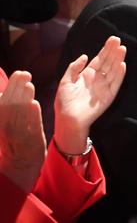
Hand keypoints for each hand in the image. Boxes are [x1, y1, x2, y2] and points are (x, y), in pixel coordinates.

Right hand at [0, 70, 45, 191]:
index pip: (2, 102)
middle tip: (25, 74)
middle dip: (17, 88)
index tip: (18, 72)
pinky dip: (32, 116)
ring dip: (23, 99)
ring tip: (29, 85)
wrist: (22, 162)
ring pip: (19, 115)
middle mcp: (4, 129)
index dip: (10, 87)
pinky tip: (34, 103)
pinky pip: (31, 128)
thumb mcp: (4, 122)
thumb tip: (2, 90)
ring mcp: (17, 137)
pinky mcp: (32, 142)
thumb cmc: (13, 137)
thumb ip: (4, 106)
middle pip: (9, 106)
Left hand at [53, 36, 126, 154]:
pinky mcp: (109, 95)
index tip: (112, 39)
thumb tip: (84, 56)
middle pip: (108, 62)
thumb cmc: (64, 103)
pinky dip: (120, 74)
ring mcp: (104, 87)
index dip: (105, 50)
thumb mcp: (65, 81)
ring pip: (113, 70)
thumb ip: (74, 68)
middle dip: (113, 51)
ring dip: (118, 59)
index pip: (100, 59)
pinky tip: (122, 64)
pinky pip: (116, 83)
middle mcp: (98, 79)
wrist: (68, 119)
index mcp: (88, 75)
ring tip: (122, 48)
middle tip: (118, 40)